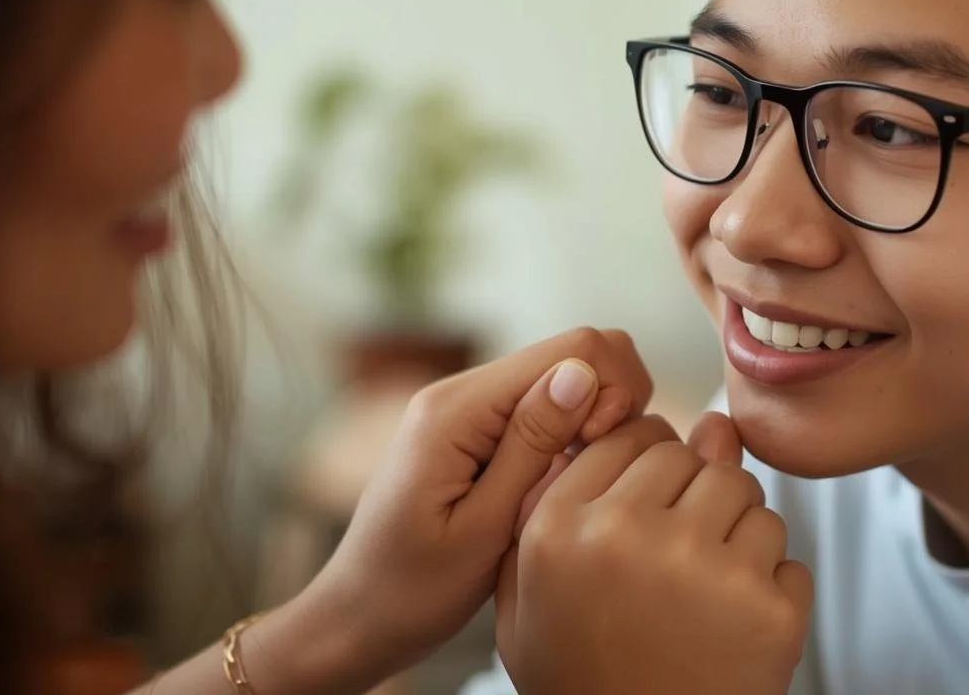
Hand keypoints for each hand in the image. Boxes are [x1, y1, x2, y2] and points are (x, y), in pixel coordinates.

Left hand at [270, 327, 652, 692]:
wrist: (358, 619)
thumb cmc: (413, 591)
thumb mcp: (483, 528)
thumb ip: (533, 445)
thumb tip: (583, 372)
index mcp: (458, 407)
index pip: (574, 349)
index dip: (610, 392)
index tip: (599, 454)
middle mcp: (461, 392)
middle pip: (575, 354)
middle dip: (610, 402)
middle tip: (595, 470)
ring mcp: (468, 409)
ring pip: (565, 381)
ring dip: (591, 425)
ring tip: (574, 486)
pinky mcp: (476, 432)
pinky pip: (542, 411)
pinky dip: (570, 440)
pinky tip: (558, 488)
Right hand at [497, 413, 812, 694]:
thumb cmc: (582, 676)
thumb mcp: (531, 589)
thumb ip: (567, 493)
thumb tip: (660, 417)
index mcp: (563, 525)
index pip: (634, 435)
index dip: (649, 472)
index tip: (649, 511)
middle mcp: (631, 535)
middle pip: (696, 458)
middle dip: (694, 499)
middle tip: (676, 563)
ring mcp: (707, 571)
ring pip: (749, 498)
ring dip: (737, 538)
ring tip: (703, 597)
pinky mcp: (770, 611)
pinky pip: (789, 558)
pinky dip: (771, 591)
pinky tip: (731, 630)